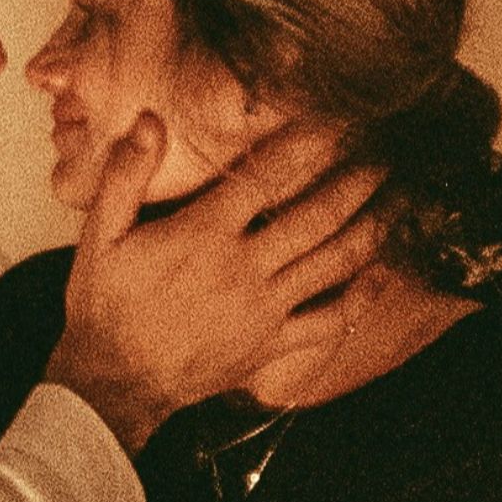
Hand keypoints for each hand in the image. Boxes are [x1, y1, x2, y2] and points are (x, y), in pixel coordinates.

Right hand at [44, 113, 388, 452]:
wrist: (113, 382)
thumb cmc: (105, 307)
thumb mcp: (100, 236)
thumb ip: (125, 176)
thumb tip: (151, 121)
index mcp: (203, 235)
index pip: (266, 177)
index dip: (307, 144)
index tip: (337, 119)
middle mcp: (243, 268)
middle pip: (315, 215)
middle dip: (356, 180)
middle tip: (387, 153)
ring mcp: (264, 309)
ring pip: (332, 262)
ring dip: (371, 228)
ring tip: (402, 199)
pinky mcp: (271, 344)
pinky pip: (328, 321)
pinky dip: (361, 298)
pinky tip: (384, 275)